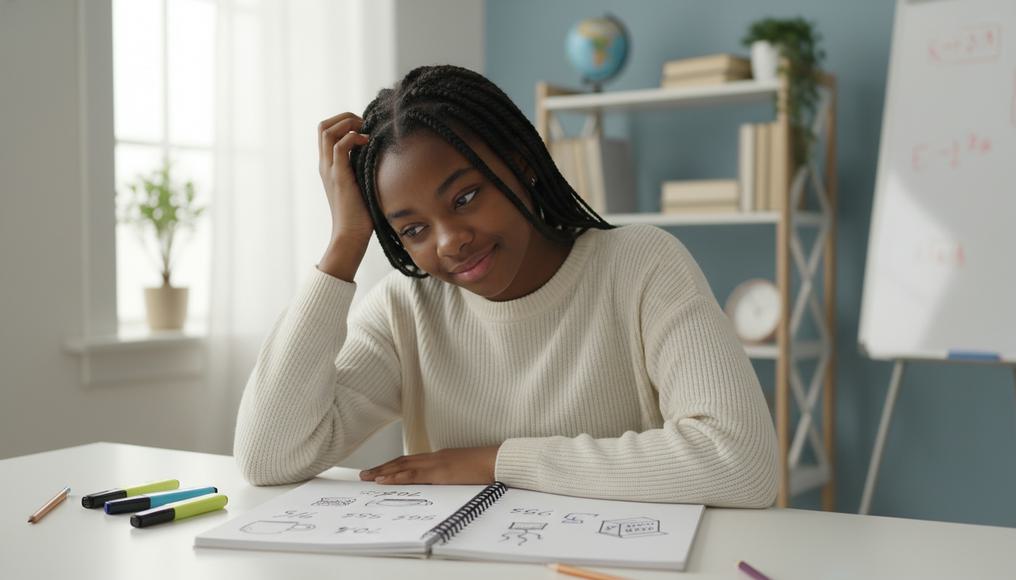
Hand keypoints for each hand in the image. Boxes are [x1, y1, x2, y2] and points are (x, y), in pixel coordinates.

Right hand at [317, 112, 372, 243]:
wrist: (351, 235)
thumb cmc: (361, 213)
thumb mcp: (361, 184)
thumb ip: (363, 168)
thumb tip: (381, 155)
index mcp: (329, 165)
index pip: (325, 131)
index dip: (343, 122)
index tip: (364, 128)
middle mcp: (325, 164)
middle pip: (323, 126)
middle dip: (345, 118)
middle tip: (365, 126)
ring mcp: (330, 170)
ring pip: (327, 131)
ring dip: (348, 124)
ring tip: (365, 132)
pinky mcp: (339, 177)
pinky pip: (339, 147)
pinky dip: (353, 138)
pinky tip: (368, 143)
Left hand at [359, 446, 500, 484]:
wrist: (497, 461)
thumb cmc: (486, 467)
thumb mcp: (464, 470)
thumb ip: (452, 474)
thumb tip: (445, 481)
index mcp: (440, 458)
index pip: (411, 460)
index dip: (393, 465)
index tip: (380, 470)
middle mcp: (434, 457)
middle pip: (402, 462)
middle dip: (382, 468)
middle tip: (364, 474)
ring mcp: (436, 463)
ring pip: (403, 467)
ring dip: (383, 472)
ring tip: (368, 478)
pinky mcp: (439, 472)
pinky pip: (414, 475)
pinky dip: (397, 477)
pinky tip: (384, 480)